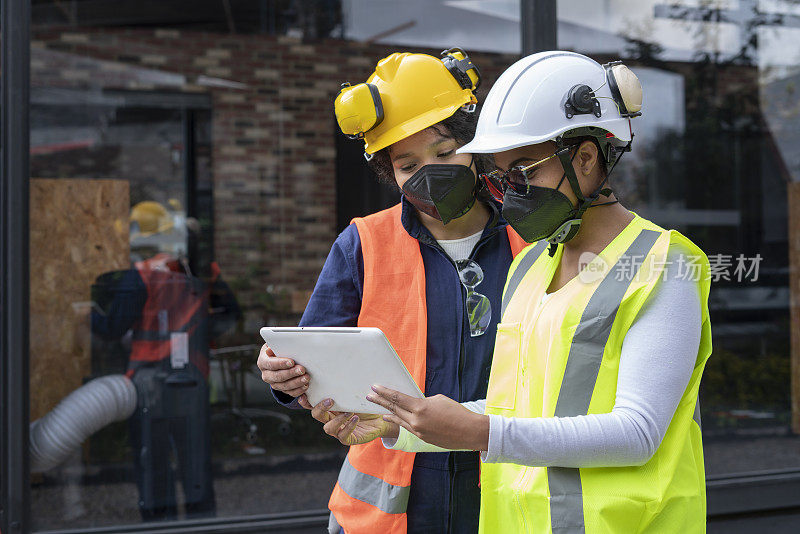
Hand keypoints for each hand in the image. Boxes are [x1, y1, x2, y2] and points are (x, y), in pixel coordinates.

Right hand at [257, 343, 310, 405]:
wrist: (279, 359)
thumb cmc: (279, 349)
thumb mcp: (276, 345)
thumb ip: (276, 345)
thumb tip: (271, 349)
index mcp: (263, 362)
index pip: (270, 363)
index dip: (280, 363)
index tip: (291, 362)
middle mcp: (266, 374)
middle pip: (277, 376)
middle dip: (291, 373)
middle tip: (302, 370)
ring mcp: (273, 383)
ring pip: (284, 386)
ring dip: (296, 383)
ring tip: (306, 378)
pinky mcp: (282, 389)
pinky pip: (289, 393)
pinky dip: (298, 391)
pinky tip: (305, 386)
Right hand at [311, 398, 398, 445]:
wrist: (381, 419)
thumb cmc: (367, 406)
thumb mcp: (356, 396)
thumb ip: (347, 390)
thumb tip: (344, 373)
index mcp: (330, 408)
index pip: (314, 405)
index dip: (306, 402)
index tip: (304, 396)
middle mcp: (332, 419)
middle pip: (317, 415)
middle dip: (320, 408)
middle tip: (330, 400)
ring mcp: (339, 430)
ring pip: (328, 428)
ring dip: (337, 419)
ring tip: (348, 411)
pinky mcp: (348, 438)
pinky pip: (343, 435)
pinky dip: (349, 426)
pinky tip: (356, 418)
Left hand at [367, 385, 489, 449]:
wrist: (469, 431)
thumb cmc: (456, 412)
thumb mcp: (438, 400)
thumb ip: (423, 401)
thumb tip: (414, 403)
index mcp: (420, 408)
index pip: (397, 398)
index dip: (384, 392)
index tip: (375, 387)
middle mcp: (416, 421)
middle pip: (394, 409)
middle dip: (381, 402)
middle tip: (369, 396)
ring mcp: (418, 431)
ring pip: (399, 420)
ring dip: (388, 413)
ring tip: (378, 409)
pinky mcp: (422, 438)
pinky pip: (407, 427)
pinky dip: (398, 421)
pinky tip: (392, 418)